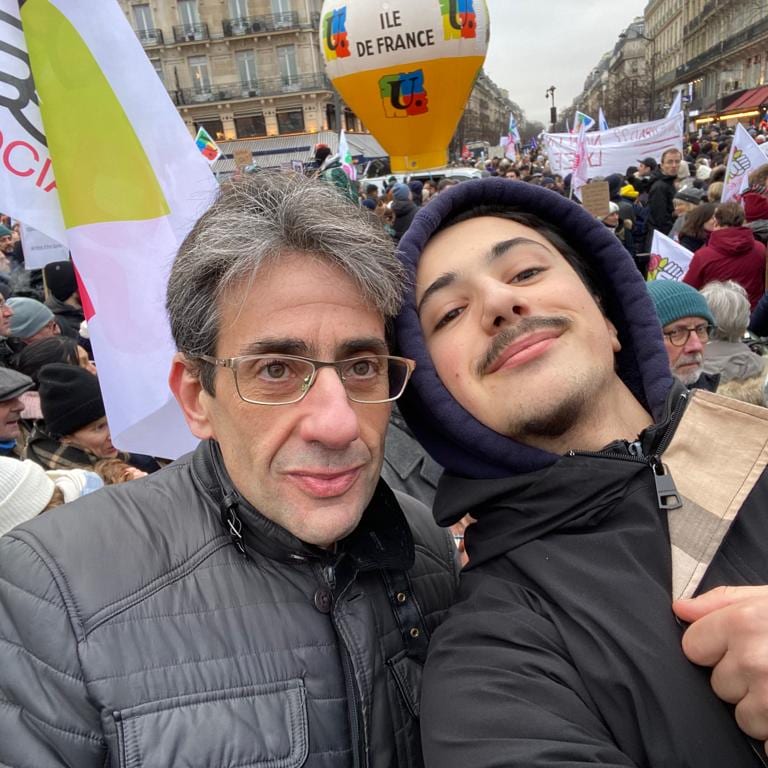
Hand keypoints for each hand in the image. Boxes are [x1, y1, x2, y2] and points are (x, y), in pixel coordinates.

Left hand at [673, 585, 767, 750]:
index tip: (736, 646)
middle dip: (741, 678)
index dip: (713, 648)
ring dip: (762, 709)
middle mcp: (754, 662)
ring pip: (742, 716)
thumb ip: (722, 601)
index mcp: (743, 624)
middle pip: (718, 684)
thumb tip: (681, 608)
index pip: (693, 647)